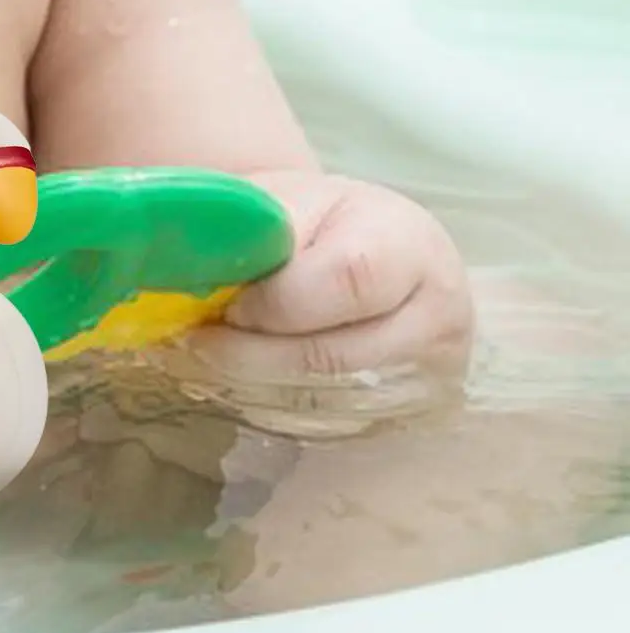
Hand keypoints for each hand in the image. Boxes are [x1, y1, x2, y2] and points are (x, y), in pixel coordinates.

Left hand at [169, 172, 474, 432]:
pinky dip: (265, 407)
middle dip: (246, 354)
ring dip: (247, 387)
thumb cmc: (321, 224)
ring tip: (207, 357)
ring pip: (319, 406)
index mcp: (411, 248)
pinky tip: (236, 381)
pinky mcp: (402, 422)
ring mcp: (427, 381)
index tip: (229, 303)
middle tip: (194, 340)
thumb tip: (194, 275)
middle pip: (329, 358)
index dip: (276, 301)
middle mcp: (437, 321)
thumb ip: (252, 233)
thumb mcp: (291, 202)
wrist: (367, 250)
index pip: (347, 280)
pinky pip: (321, 431)